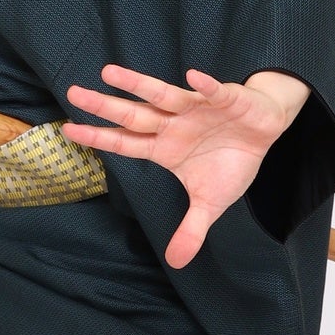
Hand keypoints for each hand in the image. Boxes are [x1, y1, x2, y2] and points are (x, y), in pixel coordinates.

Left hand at [63, 65, 303, 267]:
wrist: (265, 130)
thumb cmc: (231, 161)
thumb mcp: (211, 203)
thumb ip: (191, 229)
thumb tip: (176, 262)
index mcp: (166, 148)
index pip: (126, 144)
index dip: (99, 138)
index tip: (69, 131)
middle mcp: (173, 124)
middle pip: (134, 116)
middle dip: (104, 106)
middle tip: (73, 93)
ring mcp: (196, 109)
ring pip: (162, 95)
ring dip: (138, 85)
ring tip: (109, 72)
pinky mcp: (225, 99)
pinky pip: (213, 92)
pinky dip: (204, 85)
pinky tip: (191, 76)